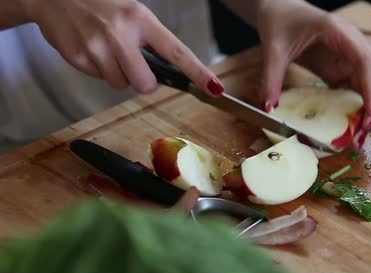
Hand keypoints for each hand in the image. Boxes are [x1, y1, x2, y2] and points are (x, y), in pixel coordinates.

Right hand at [23, 0, 223, 95]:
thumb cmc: (100, 6)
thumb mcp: (131, 15)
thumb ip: (149, 41)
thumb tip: (169, 74)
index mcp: (141, 19)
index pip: (177, 52)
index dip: (198, 72)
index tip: (215, 88)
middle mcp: (120, 32)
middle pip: (145, 84)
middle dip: (143, 83)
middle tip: (133, 67)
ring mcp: (97, 46)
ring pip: (121, 85)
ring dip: (117, 75)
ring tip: (106, 50)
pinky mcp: (78, 56)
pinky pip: (98, 79)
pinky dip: (97, 70)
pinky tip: (90, 49)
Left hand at [256, 1, 370, 147]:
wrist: (280, 9)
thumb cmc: (280, 21)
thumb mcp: (273, 49)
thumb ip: (271, 78)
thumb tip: (268, 108)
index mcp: (340, 32)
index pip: (365, 61)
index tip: (370, 112)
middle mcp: (353, 43)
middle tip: (366, 129)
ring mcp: (351, 56)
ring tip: (360, 133)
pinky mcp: (344, 68)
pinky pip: (359, 88)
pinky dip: (359, 107)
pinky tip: (351, 125)